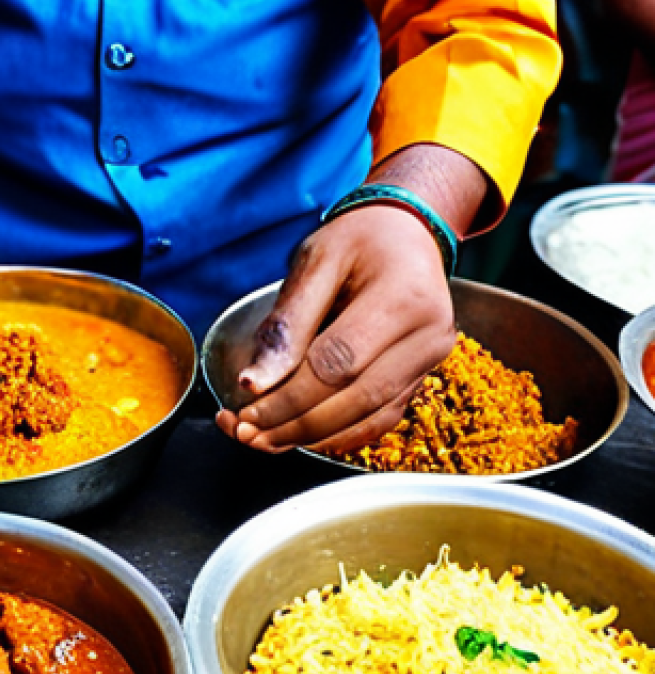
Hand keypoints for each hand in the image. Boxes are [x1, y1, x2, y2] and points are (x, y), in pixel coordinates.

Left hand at [215, 204, 455, 453]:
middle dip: (294, 424)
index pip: (338, 363)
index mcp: (404, 297)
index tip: (245, 408)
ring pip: (369, 420)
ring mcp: (429, 361)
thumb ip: (286, 323)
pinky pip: (378, 421)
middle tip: (246, 432)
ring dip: (311, 438)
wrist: (408, 233)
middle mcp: (428, 336)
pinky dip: (337, 436)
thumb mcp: (316, 261)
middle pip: (355, 400)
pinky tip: (298, 436)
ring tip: (263, 440)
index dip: (288, 395)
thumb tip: (254, 384)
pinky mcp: (420, 378)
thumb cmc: (359, 239)